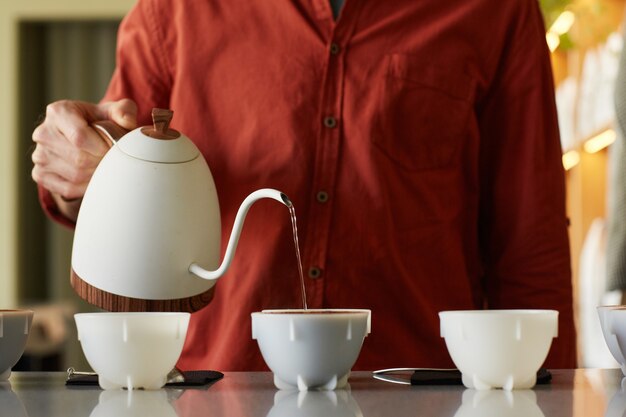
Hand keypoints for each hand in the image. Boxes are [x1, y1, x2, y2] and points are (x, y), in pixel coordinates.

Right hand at [31, 99, 136, 219]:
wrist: (83, 137)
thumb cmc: (99, 123)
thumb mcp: (113, 112)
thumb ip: (124, 111)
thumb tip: (126, 120)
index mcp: (59, 112)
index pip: (80, 136)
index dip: (103, 147)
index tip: (114, 149)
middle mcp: (44, 132)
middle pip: (79, 158)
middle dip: (102, 163)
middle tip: (113, 161)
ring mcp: (40, 155)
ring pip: (75, 175)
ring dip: (96, 175)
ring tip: (105, 167)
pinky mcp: (41, 174)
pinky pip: (68, 188)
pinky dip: (86, 187)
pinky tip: (95, 178)